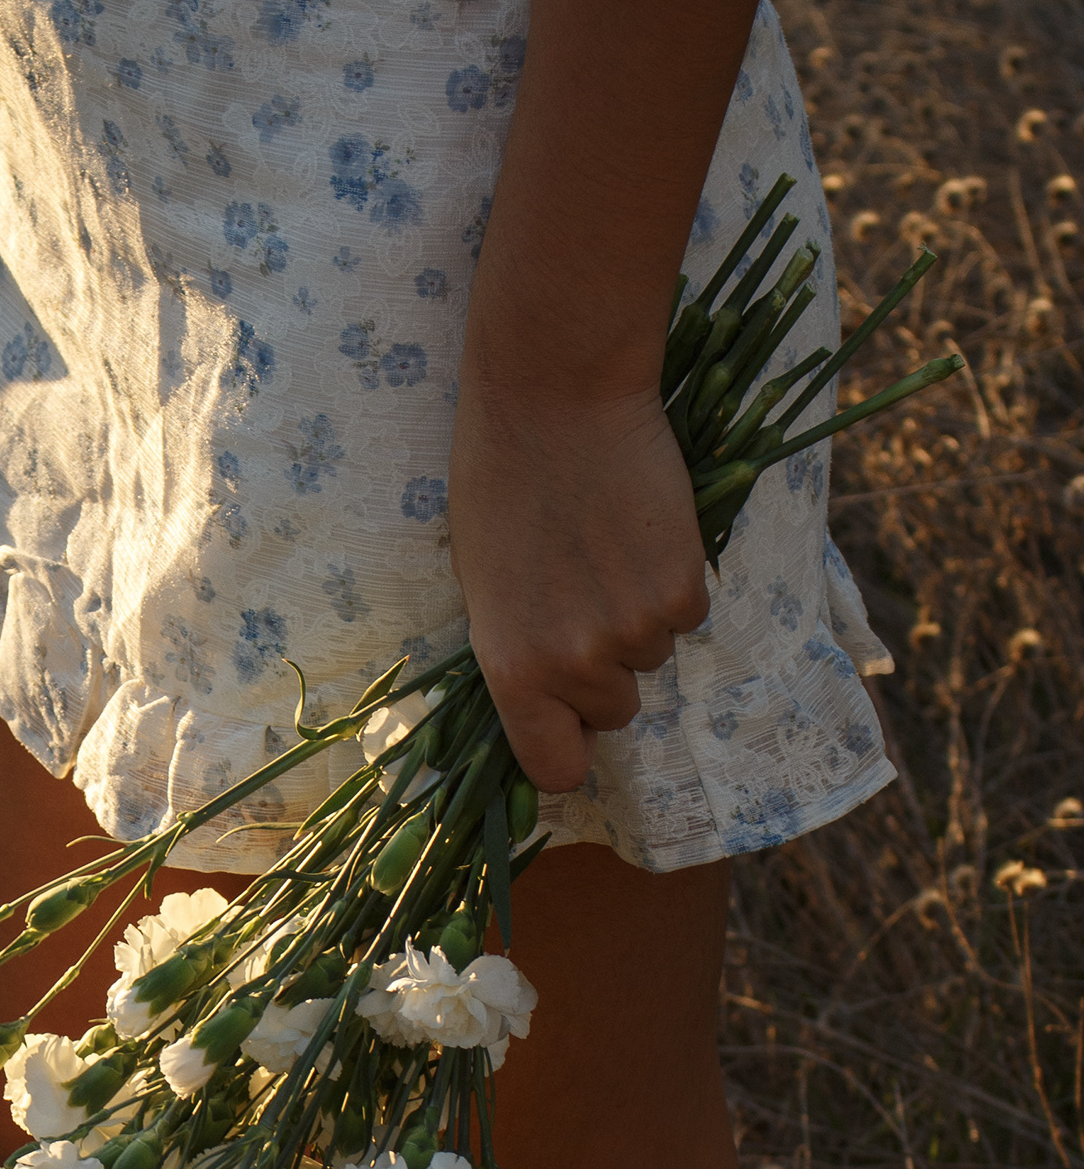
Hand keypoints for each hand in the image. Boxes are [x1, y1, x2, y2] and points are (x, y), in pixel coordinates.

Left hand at [447, 364, 710, 794]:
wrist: (555, 399)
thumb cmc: (498, 483)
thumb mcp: (482, 587)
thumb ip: (518, 655)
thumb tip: (552, 706)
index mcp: (512, 672)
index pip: (556, 770)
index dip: (568, 747)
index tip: (570, 725)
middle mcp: (574, 667)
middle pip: (614, 710)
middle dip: (603, 668)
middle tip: (581, 593)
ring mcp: (635, 631)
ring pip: (651, 657)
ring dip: (637, 618)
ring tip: (604, 549)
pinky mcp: (684, 590)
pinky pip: (686, 615)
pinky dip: (671, 583)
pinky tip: (640, 531)